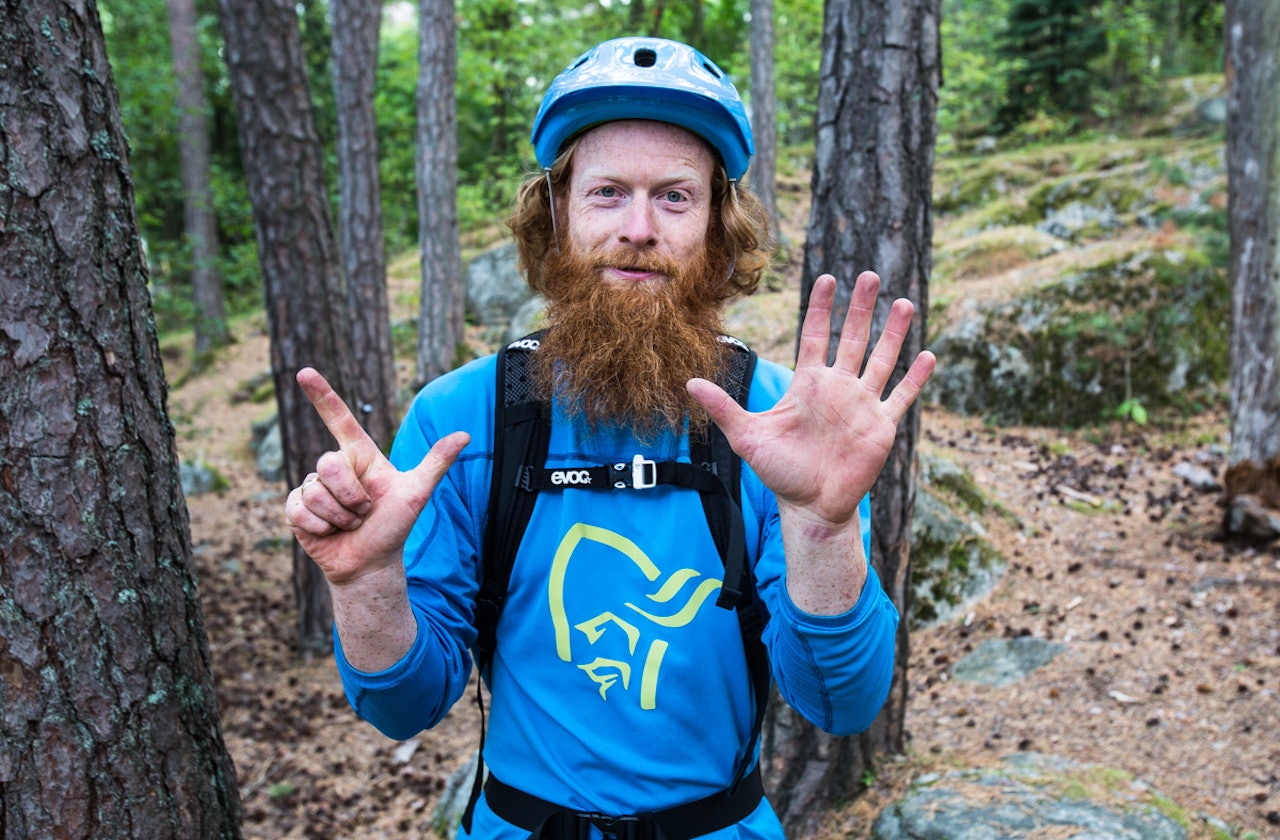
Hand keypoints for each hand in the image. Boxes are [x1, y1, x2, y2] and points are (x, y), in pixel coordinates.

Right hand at [284, 368, 469, 586]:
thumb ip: (436, 463)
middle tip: (365, 512)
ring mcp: (313, 486)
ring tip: (350, 524)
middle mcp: (335, 467)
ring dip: (339, 516)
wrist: (371, 564)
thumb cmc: (394, 527)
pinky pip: (298, 509)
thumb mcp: (417, 493)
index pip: (340, 420)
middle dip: (352, 496)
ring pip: (316, 490)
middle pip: (330, 464)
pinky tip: (329, 532)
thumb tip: (465, 435)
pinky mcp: (296, 509)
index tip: (304, 371)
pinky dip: (319, 526)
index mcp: (361, 456)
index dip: (322, 396)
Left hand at [688, 271, 934, 528]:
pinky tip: (928, 355)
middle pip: (852, 338)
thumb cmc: (779, 471)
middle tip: (868, 275)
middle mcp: (838, 388)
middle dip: (860, 308)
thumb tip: (688, 383)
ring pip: (882, 360)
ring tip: (904, 303)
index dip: (821, 308)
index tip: (826, 279)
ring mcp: (862, 405)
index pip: (816, 336)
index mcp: (808, 384)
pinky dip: (915, 378)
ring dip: (893, 333)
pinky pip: (901, 397)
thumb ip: (723, 408)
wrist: (810, 505)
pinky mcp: (881, 426)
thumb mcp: (747, 436)